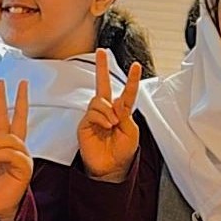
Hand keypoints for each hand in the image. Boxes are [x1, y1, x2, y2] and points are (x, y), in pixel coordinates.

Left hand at [0, 79, 32, 220]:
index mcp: (0, 145)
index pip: (3, 119)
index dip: (1, 102)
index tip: (2, 85)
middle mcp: (13, 148)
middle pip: (19, 120)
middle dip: (21, 100)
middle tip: (23, 84)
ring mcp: (20, 156)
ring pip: (8, 139)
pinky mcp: (24, 167)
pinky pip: (11, 153)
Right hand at [78, 49, 141, 182]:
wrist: (111, 168)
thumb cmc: (122, 151)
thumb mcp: (131, 132)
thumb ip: (126, 115)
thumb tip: (116, 101)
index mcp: (121, 112)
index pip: (126, 93)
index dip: (131, 80)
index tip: (136, 66)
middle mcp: (106, 110)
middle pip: (103, 85)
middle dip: (102, 67)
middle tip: (101, 52)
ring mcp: (94, 116)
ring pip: (99, 100)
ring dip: (108, 111)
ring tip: (113, 124)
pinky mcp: (84, 123)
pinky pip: (92, 112)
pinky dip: (101, 117)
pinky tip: (106, 126)